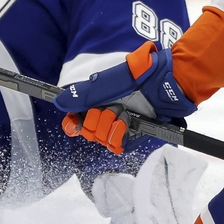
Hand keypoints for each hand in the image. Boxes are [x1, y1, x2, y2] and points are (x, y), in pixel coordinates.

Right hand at [56, 42, 195, 152]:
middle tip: (111, 107)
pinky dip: (119, 134)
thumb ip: (83, 95)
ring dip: (110, 125)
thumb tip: (59, 101)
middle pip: (86, 131)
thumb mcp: (107, 83)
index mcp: (96, 102)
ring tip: (123, 112)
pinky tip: (127, 122)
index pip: (74, 120)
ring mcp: (117, 127)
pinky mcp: (131, 137)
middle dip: (96, 119)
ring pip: (100, 139)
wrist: (164, 84)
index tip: (76, 121)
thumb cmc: (139, 77)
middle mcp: (104, 115)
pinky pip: (115, 145)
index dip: (73, 123)